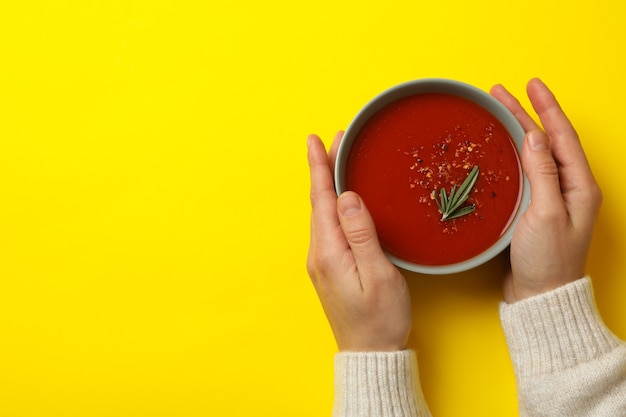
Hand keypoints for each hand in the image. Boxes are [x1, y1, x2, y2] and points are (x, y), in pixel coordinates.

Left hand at [306, 131, 411, 350]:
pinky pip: (328, 227)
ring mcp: (322, 262)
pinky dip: (332, 205)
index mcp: (329, 251)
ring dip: (328, 186)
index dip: (319, 167)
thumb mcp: (378, 275)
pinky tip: (341, 200)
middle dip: (324, 169)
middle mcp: (319, 254)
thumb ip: (362, 234)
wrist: (370, 354)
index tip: (315, 140)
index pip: (321, 199)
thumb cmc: (380, 318)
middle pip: (319, 202)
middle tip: (335, 141)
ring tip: (337, 161)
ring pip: (322, 214)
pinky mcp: (329, 268)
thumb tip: (347, 197)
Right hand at [490, 79, 602, 302]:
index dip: (547, 107)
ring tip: (498, 111)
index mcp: (579, 186)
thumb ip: (542, 174)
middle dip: (526, 113)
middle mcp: (567, 188)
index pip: (562, 136)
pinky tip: (498, 148)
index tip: (531, 84)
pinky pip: (523, 171)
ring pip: (533, 153)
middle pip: (546, 140)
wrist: (538, 295)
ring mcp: (550, 198)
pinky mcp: (534, 208)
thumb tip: (534, 136)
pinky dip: (510, 154)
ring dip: (517, 130)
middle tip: (502, 92)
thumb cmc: (547, 261)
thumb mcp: (546, 214)